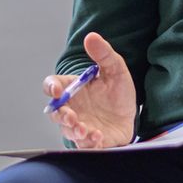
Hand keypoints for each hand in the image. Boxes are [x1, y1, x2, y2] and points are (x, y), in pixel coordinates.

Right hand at [44, 32, 136, 148]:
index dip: (51, 87)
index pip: (52, 86)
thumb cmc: (117, 92)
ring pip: (69, 132)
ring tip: (84, 130)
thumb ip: (103, 54)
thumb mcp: (115, 69)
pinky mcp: (92, 141)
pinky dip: (89, 144)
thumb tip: (91, 37)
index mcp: (72, 89)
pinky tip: (97, 138)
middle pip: (56, 113)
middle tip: (70, 116)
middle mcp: (71, 109)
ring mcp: (80, 126)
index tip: (57, 89)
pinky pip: (86, 146)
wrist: (132, 114)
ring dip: (74, 132)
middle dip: (61, 116)